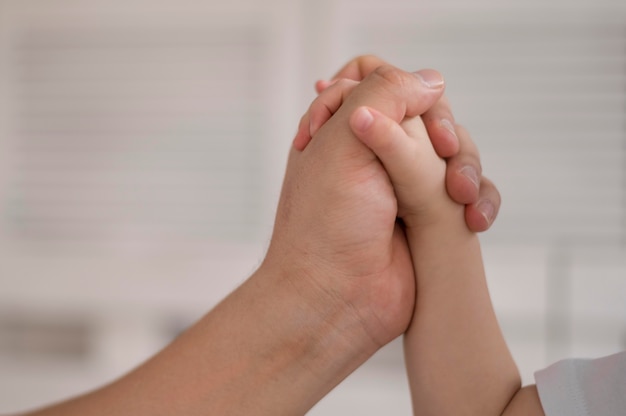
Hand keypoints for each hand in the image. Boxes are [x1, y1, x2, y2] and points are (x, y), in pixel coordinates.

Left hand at [297, 55, 500, 232]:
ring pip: (457, 150)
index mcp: (343, 129)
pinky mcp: (431, 217)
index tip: (400, 114)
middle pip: (428, 111)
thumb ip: (385, 92)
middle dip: (441, 129)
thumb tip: (432, 80)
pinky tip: (473, 219)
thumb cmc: (328, 222)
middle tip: (442, 149)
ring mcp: (405, 186)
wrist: (338, 298)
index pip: (379, 78)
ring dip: (466, 166)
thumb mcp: (344, 140)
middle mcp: (374, 153)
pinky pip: (472, 191)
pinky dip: (481, 199)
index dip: (399, 87)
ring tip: (458, 196)